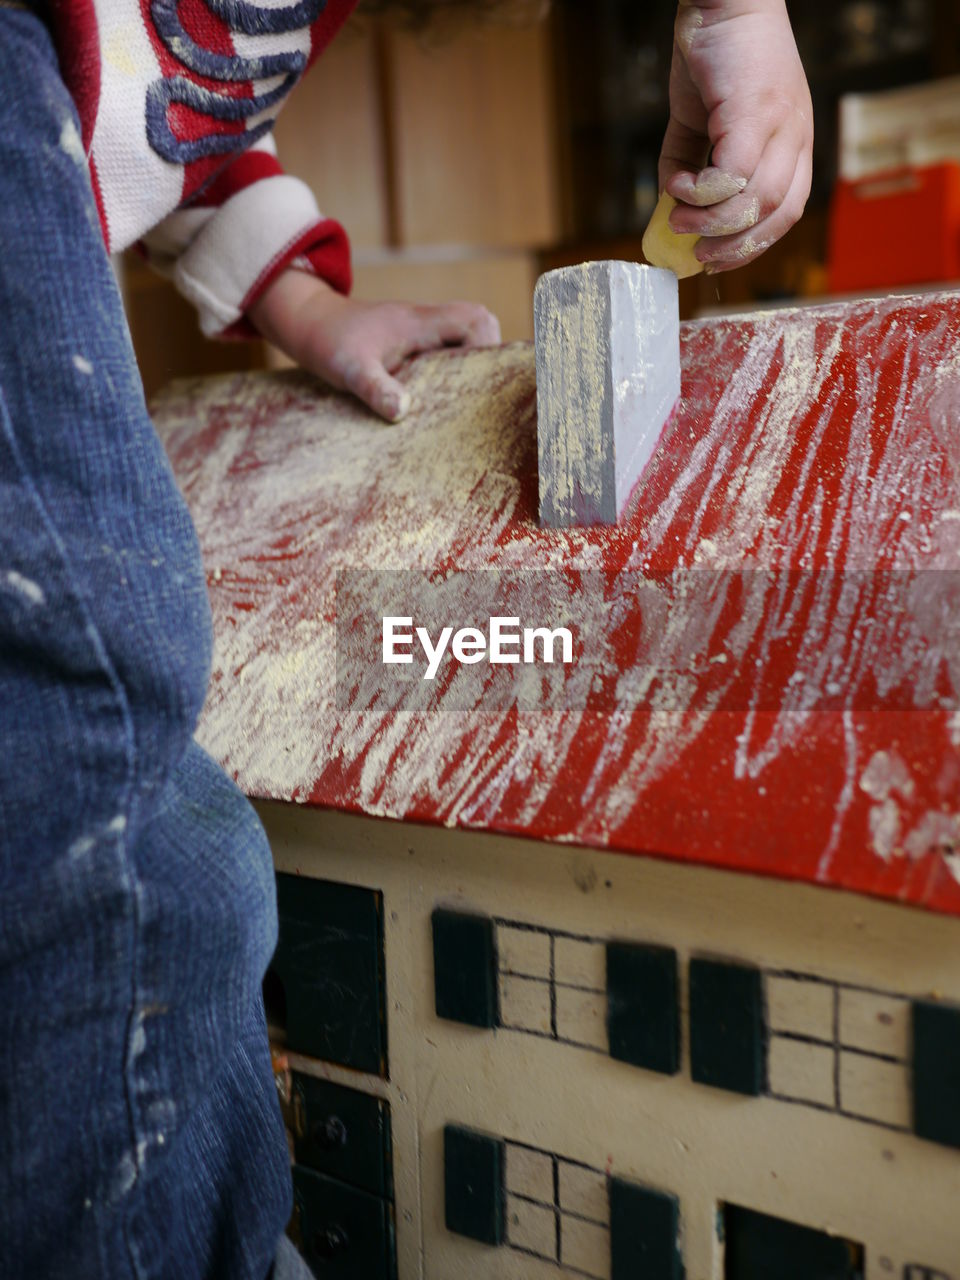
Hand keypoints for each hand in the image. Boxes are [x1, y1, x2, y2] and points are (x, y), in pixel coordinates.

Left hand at [247, 269, 500, 420]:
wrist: (307, 323)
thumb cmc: (328, 342)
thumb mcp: (349, 368)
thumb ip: (375, 388)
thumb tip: (403, 411)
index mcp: (419, 322)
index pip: (475, 319)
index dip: (490, 344)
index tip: (485, 378)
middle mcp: (426, 323)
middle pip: (479, 324)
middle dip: (490, 354)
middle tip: (483, 394)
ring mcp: (420, 332)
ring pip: (465, 336)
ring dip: (473, 361)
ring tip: (469, 400)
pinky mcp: (412, 343)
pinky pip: (447, 348)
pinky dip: (455, 367)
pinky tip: (445, 398)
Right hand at [659, 0, 812, 272]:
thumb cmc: (713, 55)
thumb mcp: (702, 121)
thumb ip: (690, 164)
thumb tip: (672, 210)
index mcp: (793, 142)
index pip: (788, 211)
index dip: (754, 245)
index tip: (718, 259)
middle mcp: (795, 135)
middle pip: (778, 214)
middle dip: (735, 247)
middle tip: (698, 254)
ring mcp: (780, 122)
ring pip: (755, 201)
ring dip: (710, 222)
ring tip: (679, 220)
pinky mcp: (753, 110)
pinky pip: (730, 175)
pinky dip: (700, 193)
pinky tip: (677, 188)